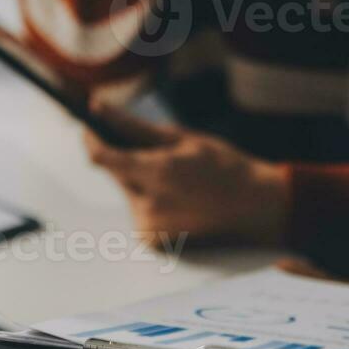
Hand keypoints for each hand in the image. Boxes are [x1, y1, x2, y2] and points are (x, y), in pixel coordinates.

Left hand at [83, 109, 288, 245]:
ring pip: (129, 193)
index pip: (102, 157)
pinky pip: (140, 212)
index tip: (90, 124)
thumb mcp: (183, 139)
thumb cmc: (224, 168)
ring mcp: (149, 228)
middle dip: (129, 160)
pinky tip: (181, 201)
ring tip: (180, 181)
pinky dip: (152, 203)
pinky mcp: (153, 242)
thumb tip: (98, 106)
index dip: (92, 138)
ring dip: (142, 182)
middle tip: (160, 154)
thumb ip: (135, 127)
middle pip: (117, 175)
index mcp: (156, 175)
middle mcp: (147, 206)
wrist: (258, 210)